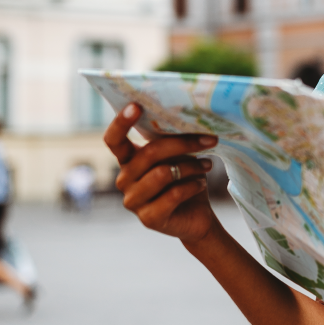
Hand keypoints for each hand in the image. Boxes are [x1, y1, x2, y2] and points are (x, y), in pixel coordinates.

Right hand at [104, 103, 219, 243]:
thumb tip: (190, 116)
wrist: (196, 216)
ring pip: (163, 173)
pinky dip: (192, 186)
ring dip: (191, 166)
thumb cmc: (185, 179)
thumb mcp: (178, 156)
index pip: (114, 140)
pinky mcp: (148, 218)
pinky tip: (201, 184)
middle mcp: (124, 180)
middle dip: (183, 144)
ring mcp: (133, 201)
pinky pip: (173, 195)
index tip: (136, 105)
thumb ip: (172, 140)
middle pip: (149, 153)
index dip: (121, 123)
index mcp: (128, 160)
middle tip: (210, 140)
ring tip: (207, 165)